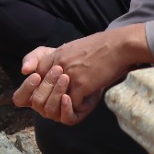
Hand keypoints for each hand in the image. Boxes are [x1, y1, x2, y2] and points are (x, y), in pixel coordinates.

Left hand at [13, 28, 148, 124]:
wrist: (118, 46)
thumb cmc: (99, 47)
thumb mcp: (72, 48)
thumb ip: (56, 59)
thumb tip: (41, 70)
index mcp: (55, 55)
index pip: (36, 76)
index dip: (40, 88)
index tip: (50, 93)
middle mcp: (58, 65)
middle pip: (40, 92)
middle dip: (49, 102)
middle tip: (62, 102)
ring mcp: (69, 75)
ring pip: (54, 101)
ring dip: (63, 105)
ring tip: (74, 102)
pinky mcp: (81, 84)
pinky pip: (72, 104)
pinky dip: (79, 106)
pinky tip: (86, 101)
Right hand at [14, 58, 79, 124]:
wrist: (83, 65)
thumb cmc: (60, 61)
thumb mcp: (44, 56)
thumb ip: (31, 60)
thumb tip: (24, 70)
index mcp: (31, 95)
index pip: (20, 98)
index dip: (26, 89)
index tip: (36, 75)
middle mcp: (41, 107)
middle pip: (37, 102)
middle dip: (47, 85)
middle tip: (57, 69)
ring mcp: (55, 113)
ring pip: (50, 110)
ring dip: (57, 92)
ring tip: (65, 77)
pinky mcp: (70, 117)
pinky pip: (66, 119)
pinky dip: (65, 108)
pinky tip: (68, 96)